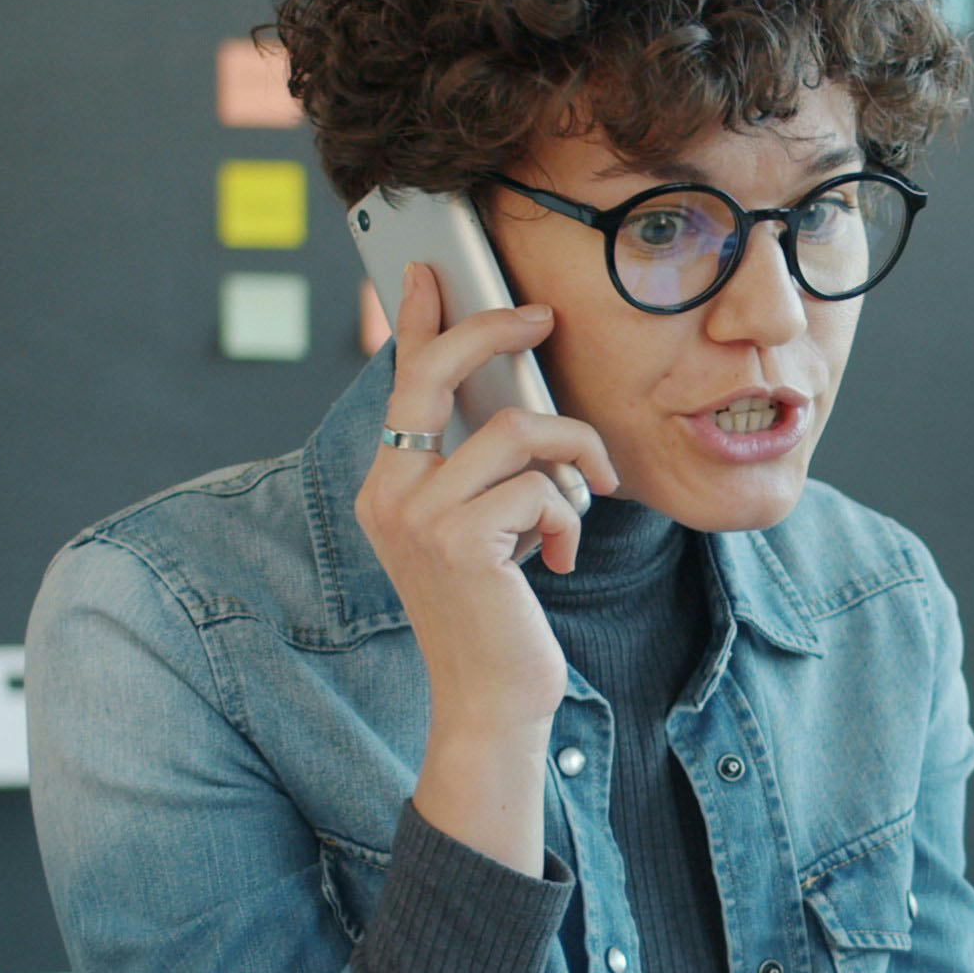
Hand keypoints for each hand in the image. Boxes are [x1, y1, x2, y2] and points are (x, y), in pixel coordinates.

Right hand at [353, 264, 619, 869]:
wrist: (493, 701)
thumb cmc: (497, 613)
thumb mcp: (486, 529)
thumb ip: (486, 470)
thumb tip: (520, 407)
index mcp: (388, 483)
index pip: (399, 381)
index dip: (418, 321)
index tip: (432, 271)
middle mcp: (387, 493)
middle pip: (437, 373)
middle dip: (493, 332)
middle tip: (542, 319)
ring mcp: (417, 516)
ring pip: (516, 430)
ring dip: (571, 456)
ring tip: (586, 495)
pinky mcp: (458, 541)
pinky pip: (539, 486)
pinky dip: (567, 517)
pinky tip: (558, 559)